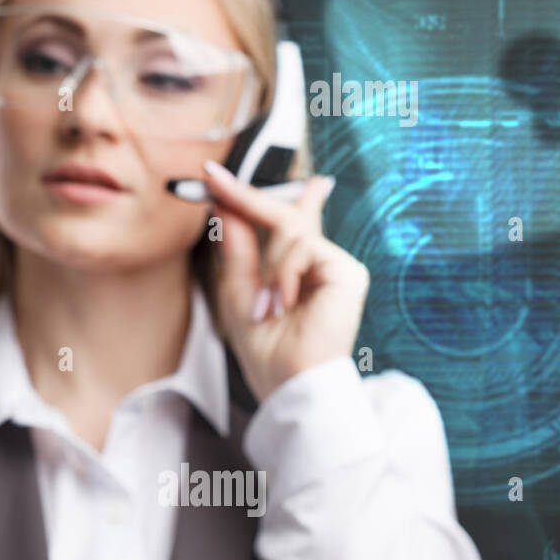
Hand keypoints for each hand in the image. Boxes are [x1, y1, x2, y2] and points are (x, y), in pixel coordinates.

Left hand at [202, 160, 369, 404]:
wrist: (288, 384)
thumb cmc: (266, 350)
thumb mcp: (238, 290)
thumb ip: (238, 246)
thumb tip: (225, 205)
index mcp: (294, 268)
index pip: (279, 220)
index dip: (250, 196)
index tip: (216, 176)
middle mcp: (318, 263)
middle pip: (285, 214)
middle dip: (246, 196)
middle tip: (212, 179)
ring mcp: (335, 266)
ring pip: (289, 231)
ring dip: (267, 270)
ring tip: (264, 309)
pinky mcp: (348, 272)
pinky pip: (304, 248)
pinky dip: (283, 275)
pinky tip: (283, 304)